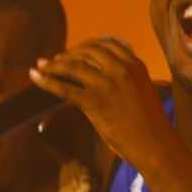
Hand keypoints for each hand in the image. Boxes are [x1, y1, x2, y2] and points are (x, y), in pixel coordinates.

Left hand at [29, 37, 173, 168]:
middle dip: (68, 54)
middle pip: (87, 52)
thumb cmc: (151, 125)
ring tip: (41, 66)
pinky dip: (46, 80)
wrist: (157, 146)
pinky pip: (64, 87)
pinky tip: (34, 75)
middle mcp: (122, 69)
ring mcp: (108, 84)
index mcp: (135, 64)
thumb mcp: (144, 91)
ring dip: (53, 65)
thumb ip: (128, 78)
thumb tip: (106, 76)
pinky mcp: (95, 101)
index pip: (105, 44)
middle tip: (54, 61)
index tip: (75, 52)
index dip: (86, 46)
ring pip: (73, 66)